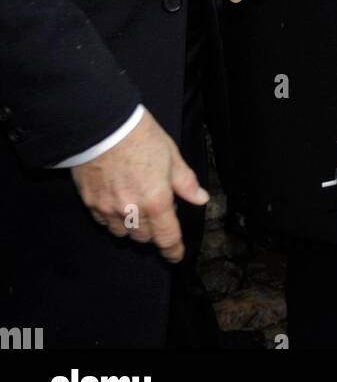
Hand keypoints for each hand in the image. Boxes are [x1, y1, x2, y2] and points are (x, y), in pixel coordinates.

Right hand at [71, 110, 207, 262]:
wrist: (103, 126)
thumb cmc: (141, 137)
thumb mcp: (171, 155)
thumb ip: (186, 182)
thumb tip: (200, 199)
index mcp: (156, 201)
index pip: (167, 238)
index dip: (173, 250)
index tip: (176, 255)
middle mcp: (132, 211)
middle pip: (144, 237)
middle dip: (154, 231)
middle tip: (157, 213)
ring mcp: (109, 209)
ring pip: (123, 233)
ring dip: (132, 227)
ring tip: (136, 209)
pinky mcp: (91, 203)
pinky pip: (103, 222)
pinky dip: (113, 219)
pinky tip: (116, 204)